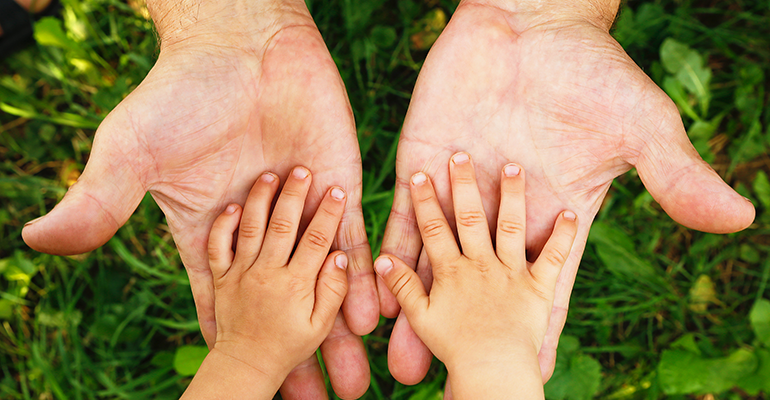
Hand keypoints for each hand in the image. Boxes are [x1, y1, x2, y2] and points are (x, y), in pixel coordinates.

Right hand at [21, 2, 375, 397]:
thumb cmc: (181, 94)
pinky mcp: (338, 188)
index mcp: (214, 233)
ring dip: (337, 331)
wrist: (240, 42)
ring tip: (355, 381)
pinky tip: (373, 319)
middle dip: (297, 355)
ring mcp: (302, 213)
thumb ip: (99, 200)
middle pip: (280, 306)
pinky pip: (351, 240)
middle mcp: (262, 233)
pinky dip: (360, 278)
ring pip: (321, 283)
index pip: (224, 304)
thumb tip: (37, 241)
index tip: (244, 393)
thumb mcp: (133, 151)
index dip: (233, 347)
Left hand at [381, 1, 754, 384]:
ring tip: (399, 357)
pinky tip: (374, 288)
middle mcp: (502, 214)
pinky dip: (391, 250)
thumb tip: (740, 218)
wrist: (530, 22)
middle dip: (464, 333)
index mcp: (553, 215)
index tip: (531, 377)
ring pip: (435, 261)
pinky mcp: (422, 163)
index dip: (540, 331)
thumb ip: (674, 176)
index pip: (547, 285)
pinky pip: (402, 214)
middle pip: (482, 287)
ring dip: (417, 307)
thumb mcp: (639, 126)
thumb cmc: (590, 72)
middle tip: (442, 385)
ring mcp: (458, 191)